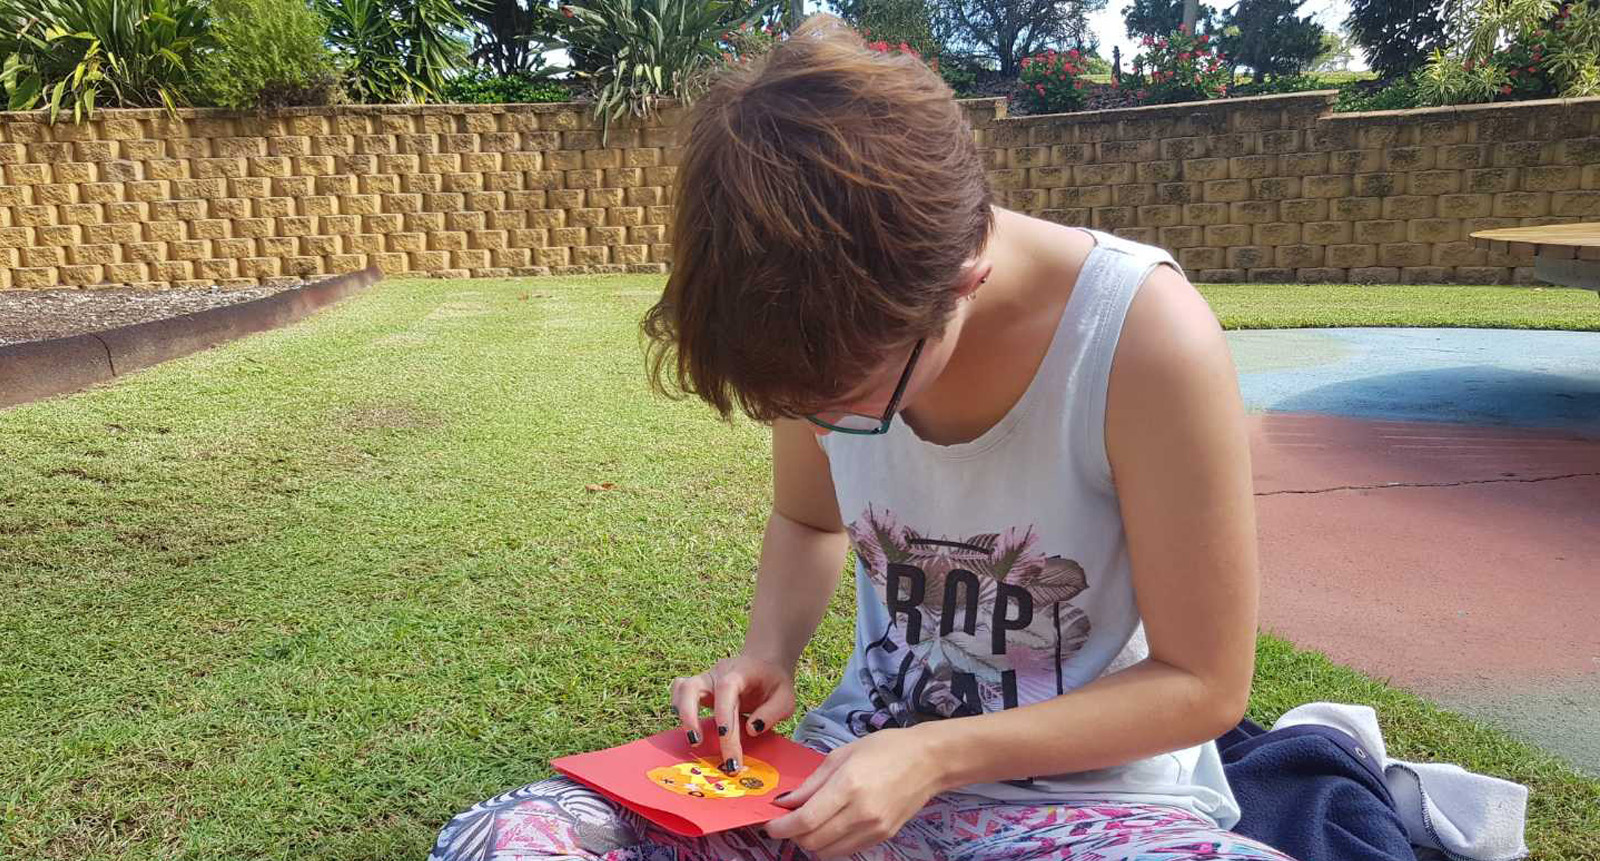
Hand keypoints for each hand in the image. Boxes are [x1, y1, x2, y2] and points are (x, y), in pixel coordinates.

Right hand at [670, 653, 795, 775]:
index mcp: (739, 673)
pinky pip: (679, 693)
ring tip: (694, 739)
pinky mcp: (698, 689)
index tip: (725, 739)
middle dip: (690, 716)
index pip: (726, 690)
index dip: (722, 714)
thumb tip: (751, 730)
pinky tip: (690, 728)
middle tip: (697, 743)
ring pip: (681, 689)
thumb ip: (772, 713)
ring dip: (682, 715)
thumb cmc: (774, 683)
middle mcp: (717, 674)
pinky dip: (678, 709)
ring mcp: (705, 680)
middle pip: (691, 687)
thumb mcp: (785, 698)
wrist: (765, 664)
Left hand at [763, 727, 945, 858]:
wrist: (929, 761)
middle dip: (792, 835)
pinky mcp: (883, 837)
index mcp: (848, 786)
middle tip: (787, 821)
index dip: (781, 827)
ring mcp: (873, 829)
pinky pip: (846, 851)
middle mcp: (860, 813)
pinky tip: (830, 827)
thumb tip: (785, 802)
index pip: (805, 820)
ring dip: (810, 842)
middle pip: (812, 841)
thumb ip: (812, 783)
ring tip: (809, 824)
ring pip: (827, 852)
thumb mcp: (842, 755)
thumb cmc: (885, 748)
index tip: (769, 824)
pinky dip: (830, 845)